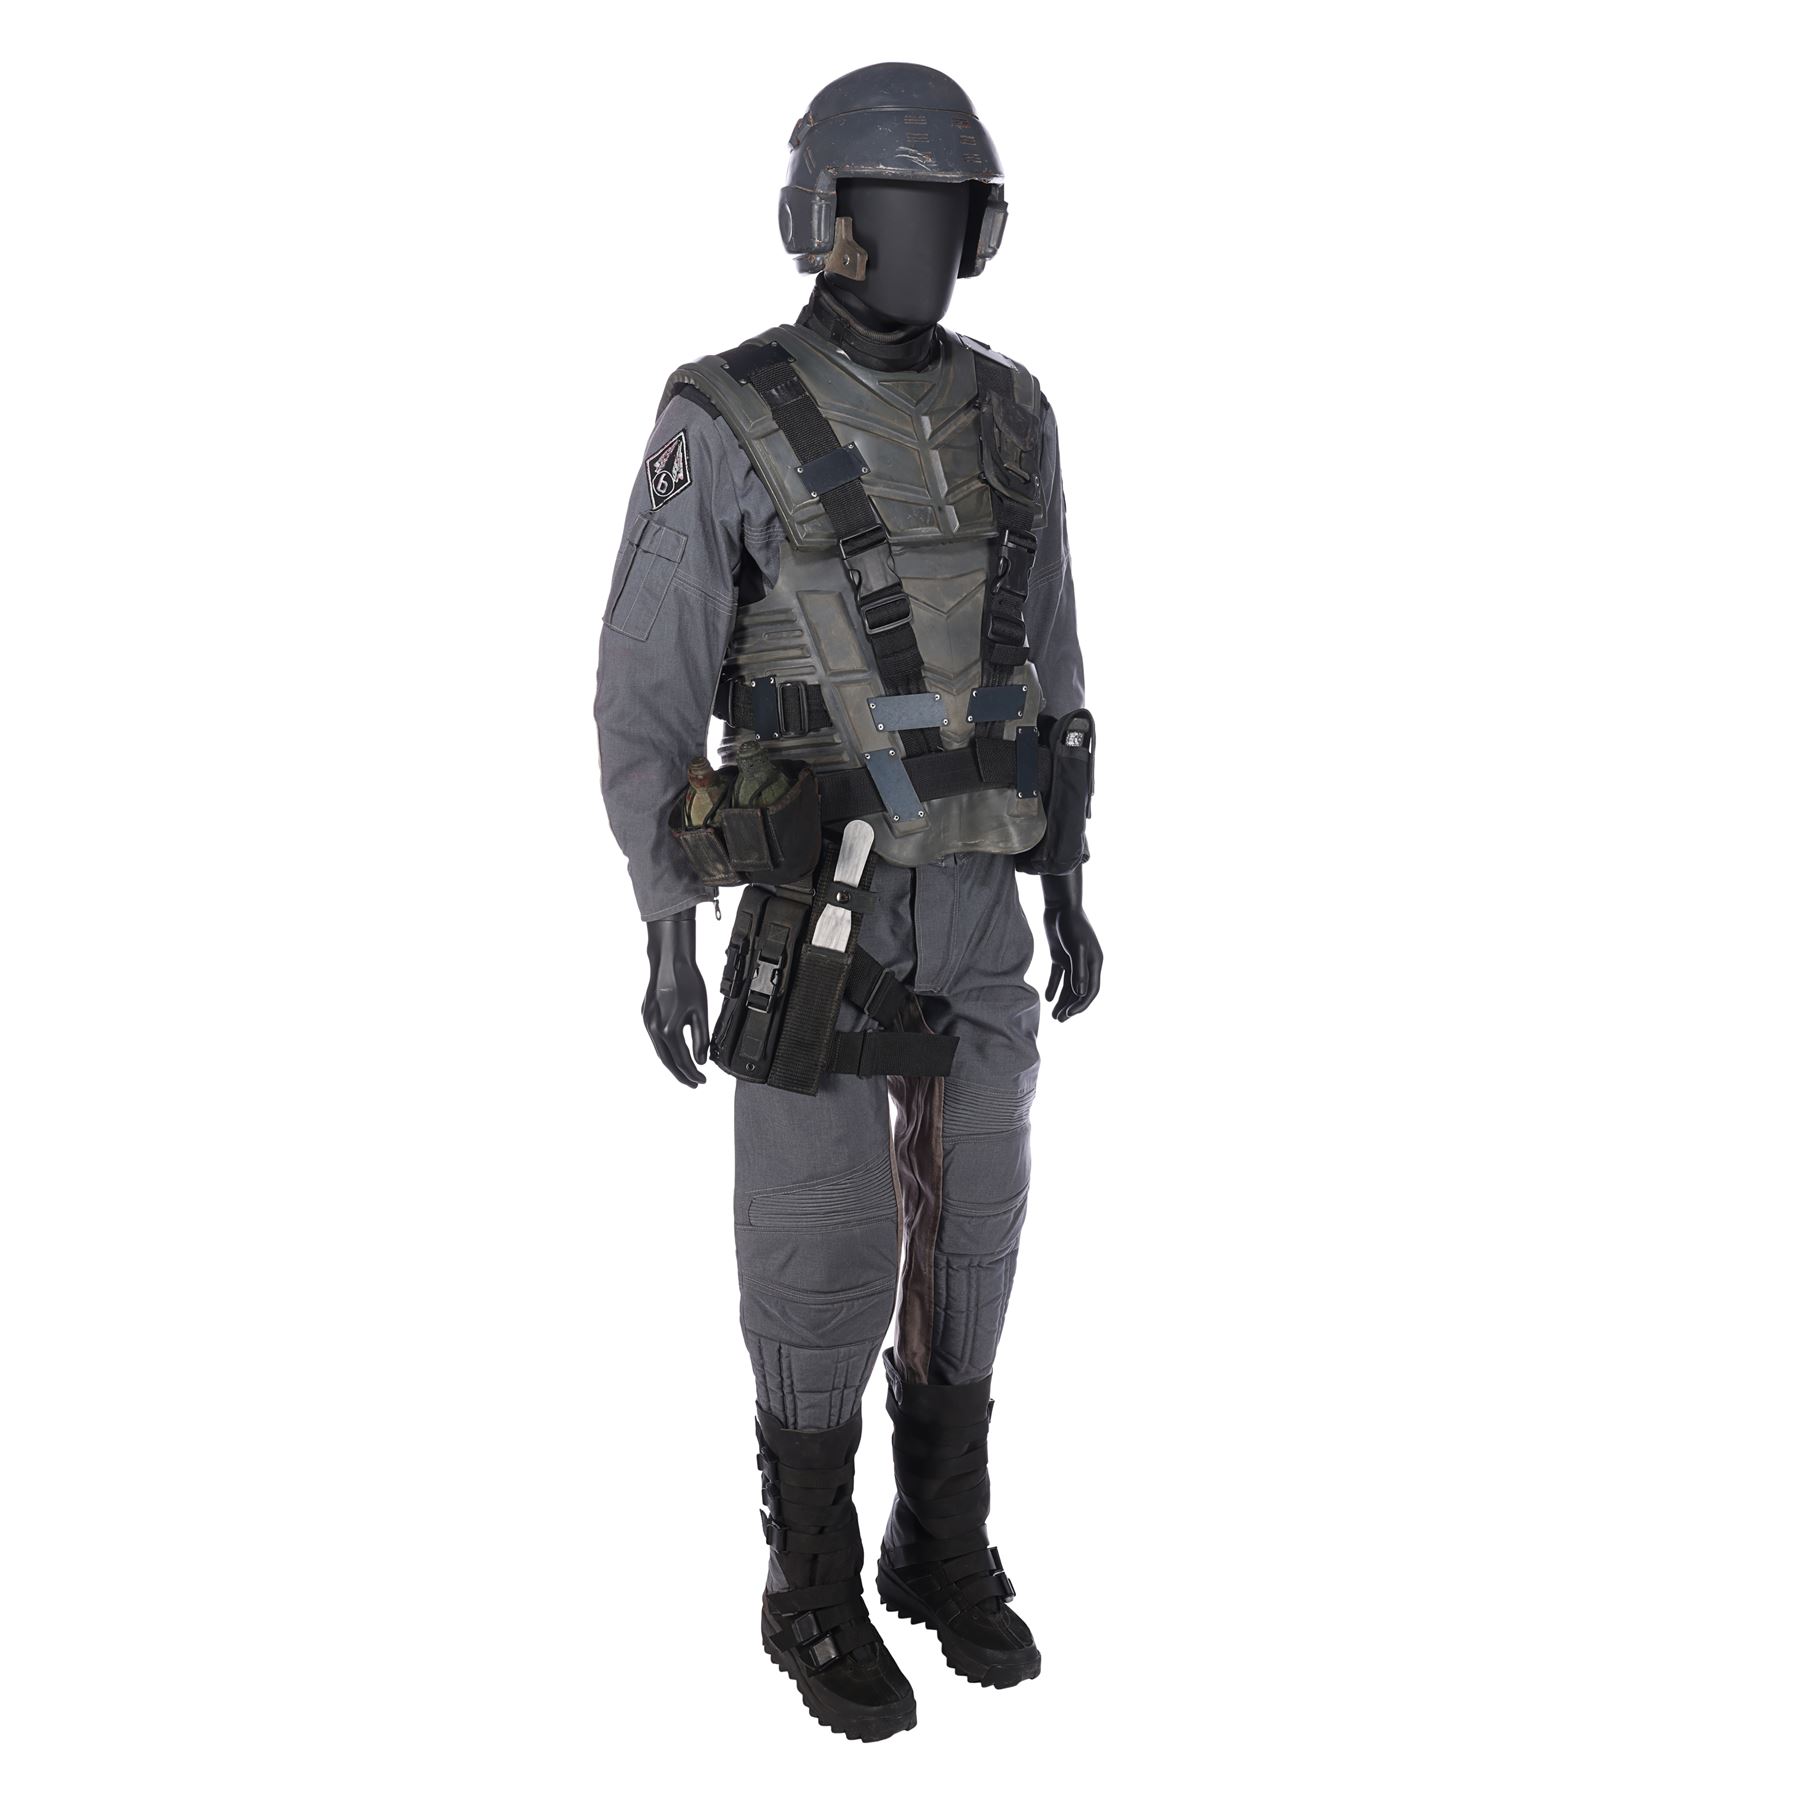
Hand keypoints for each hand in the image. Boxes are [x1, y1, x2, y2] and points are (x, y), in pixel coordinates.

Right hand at [641, 912, 709, 1085]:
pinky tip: (674, 1051)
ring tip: (685, 1071)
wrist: (669, 962)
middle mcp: (654, 1029)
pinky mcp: (645, 1015)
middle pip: (667, 1061)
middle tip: (693, 1084)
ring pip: (659, 1051)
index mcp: (668, 1029)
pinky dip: (665, 1049)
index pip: (682, 1060)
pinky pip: (655, 1039)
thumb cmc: (687, 982)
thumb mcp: (701, 1012)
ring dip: (672, 1063)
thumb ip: (701, 1039)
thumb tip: (701, 1060)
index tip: (702, 1081)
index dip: (693, 1073)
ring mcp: (647, 1022)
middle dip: (681, 1075)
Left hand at [1042, 868, 1101, 1021]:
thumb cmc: (1071, 924)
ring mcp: (1073, 960)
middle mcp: (1086, 963)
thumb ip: (1078, 970)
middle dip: (1071, 1007)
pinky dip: (1054, 987)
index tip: (1069, 1015)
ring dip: (1062, 1001)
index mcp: (1094, 962)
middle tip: (1059, 1020)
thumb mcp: (1075, 947)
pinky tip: (1048, 998)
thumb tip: (1080, 993)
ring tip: (1053, 1016)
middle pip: (1080, 991)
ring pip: (1069, 986)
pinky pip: (1058, 976)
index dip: (1081, 1004)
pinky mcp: (1060, 955)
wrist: (1060, 904)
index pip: (1091, 990)